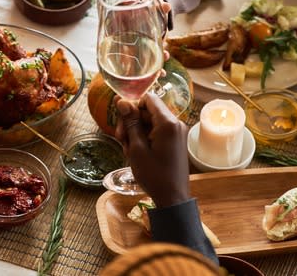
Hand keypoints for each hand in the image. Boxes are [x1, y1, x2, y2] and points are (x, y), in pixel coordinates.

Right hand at [115, 93, 189, 207]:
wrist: (172, 197)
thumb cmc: (154, 174)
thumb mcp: (137, 148)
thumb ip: (130, 122)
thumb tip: (122, 101)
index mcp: (168, 123)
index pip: (148, 99)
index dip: (132, 106)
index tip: (122, 121)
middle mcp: (175, 124)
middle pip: (147, 111)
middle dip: (131, 122)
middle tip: (120, 139)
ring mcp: (176, 133)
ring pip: (150, 122)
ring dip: (135, 132)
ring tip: (128, 150)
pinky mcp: (175, 141)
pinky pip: (156, 131)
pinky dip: (144, 138)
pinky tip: (136, 152)